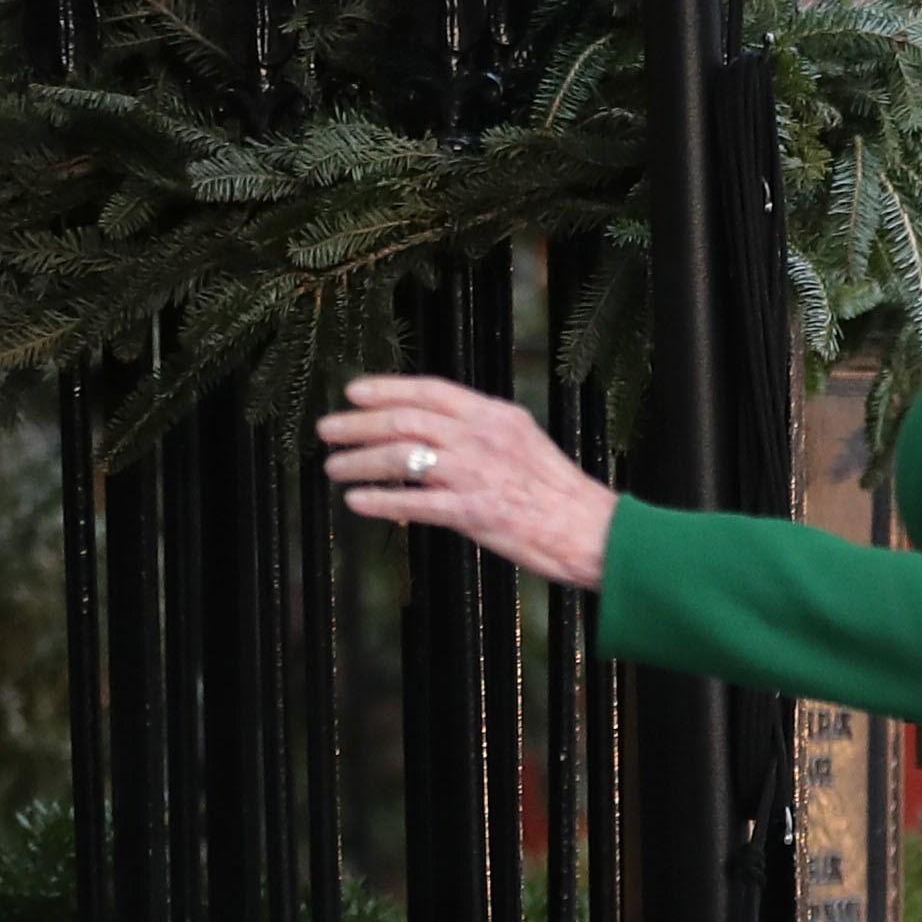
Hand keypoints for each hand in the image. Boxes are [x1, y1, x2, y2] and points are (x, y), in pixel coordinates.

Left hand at [321, 374, 615, 589]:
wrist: (593, 532)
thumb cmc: (560, 494)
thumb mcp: (524, 443)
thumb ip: (481, 432)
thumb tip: (433, 432)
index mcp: (497, 416)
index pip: (430, 391)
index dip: (386, 388)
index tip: (353, 393)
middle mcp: (483, 438)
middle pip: (405, 421)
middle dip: (358, 424)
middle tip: (328, 430)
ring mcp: (478, 474)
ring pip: (402, 457)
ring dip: (359, 462)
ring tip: (333, 468)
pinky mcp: (475, 511)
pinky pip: (414, 502)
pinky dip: (380, 501)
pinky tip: (357, 502)